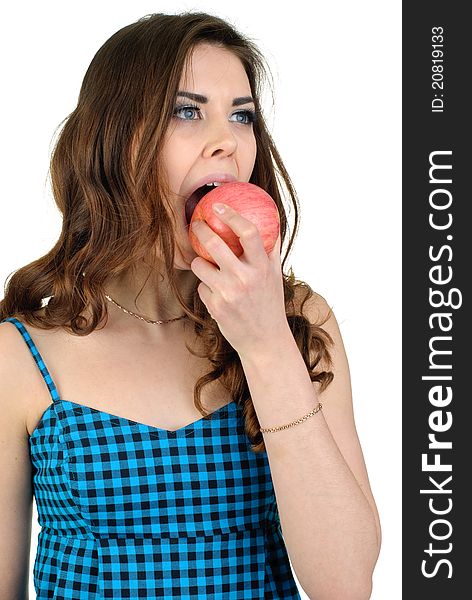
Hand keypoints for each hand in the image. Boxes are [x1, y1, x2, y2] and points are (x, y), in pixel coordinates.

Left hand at [189, 203, 289, 358]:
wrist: (265, 341)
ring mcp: (228, 293)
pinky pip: (201, 286)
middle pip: (214, 244)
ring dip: (200, 263)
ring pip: (199, 265)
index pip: (249, 232)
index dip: (231, 215)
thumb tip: (269, 220)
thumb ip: (270, 249)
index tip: (218, 206)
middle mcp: (245, 278)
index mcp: (262, 268)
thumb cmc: (270, 304)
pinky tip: (218, 295)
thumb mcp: (275, 276)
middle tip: (197, 224)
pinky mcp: (215, 307)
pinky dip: (206, 287)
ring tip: (209, 268)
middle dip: (201, 229)